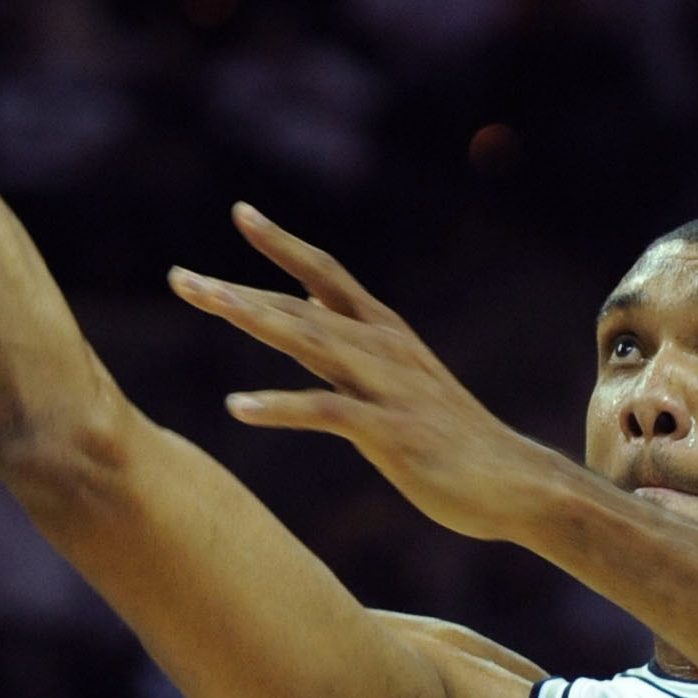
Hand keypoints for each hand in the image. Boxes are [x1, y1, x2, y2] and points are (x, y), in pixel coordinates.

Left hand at [170, 211, 563, 543]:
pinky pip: (325, 412)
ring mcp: (387, 388)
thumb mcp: (401, 382)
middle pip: (299, 307)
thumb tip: (311, 312)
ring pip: (309, 342)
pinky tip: (238, 407)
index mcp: (384, 335)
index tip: (242, 213)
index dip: (283, 244)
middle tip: (179, 277)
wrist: (518, 484)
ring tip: (205, 303)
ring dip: (253, 319)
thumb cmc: (456, 442)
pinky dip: (280, 408)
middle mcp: (382, 349)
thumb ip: (352, 349)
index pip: (325, 276)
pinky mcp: (390, 433)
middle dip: (237, 290)